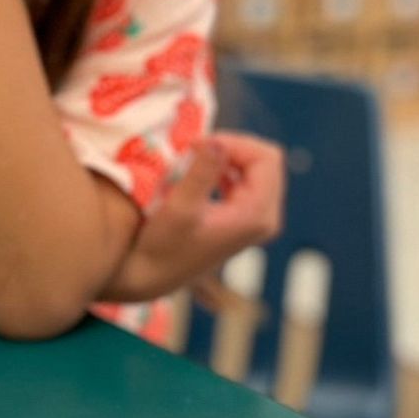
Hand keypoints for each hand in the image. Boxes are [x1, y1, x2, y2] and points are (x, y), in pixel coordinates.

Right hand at [108, 132, 284, 302]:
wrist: (151, 276)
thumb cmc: (162, 246)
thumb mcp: (179, 207)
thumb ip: (201, 173)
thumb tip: (217, 143)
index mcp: (257, 214)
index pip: (267, 157)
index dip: (235, 142)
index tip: (200, 144)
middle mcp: (266, 217)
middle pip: (265, 160)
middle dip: (231, 148)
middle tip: (195, 149)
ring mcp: (257, 219)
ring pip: (256, 167)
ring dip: (226, 157)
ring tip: (195, 159)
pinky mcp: (245, 218)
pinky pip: (246, 179)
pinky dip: (225, 169)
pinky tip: (202, 174)